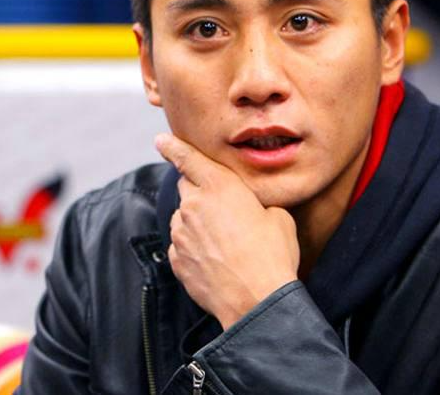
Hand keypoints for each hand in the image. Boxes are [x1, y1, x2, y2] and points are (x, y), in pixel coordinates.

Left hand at [156, 133, 299, 329]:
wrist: (256, 300)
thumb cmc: (272, 255)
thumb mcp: (278, 218)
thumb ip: (256, 205)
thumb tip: (252, 212)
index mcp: (219, 186)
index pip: (188, 158)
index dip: (173, 147)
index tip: (161, 140)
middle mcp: (193, 205)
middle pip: (188, 188)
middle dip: (201, 193)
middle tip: (224, 211)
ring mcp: (181, 233)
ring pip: (184, 219)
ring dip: (198, 224)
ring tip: (227, 245)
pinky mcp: (177, 259)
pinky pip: (182, 245)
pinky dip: (195, 249)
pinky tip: (217, 262)